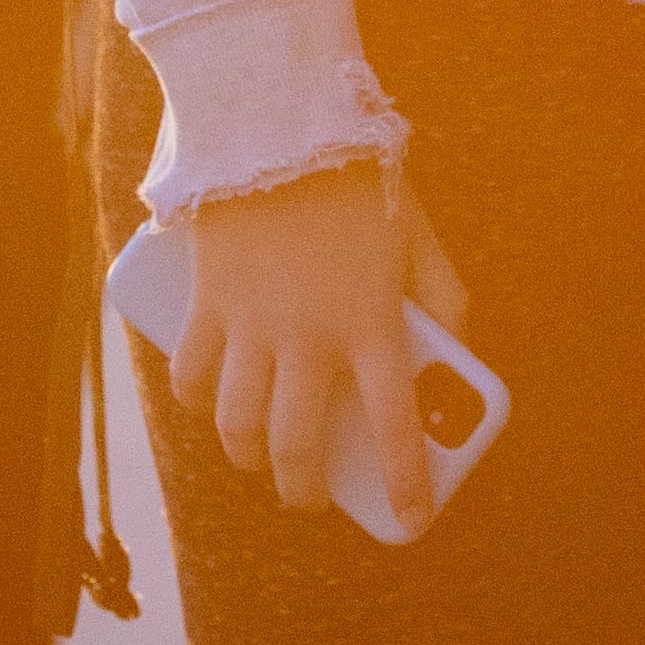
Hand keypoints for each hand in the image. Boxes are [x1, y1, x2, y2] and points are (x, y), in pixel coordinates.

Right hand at [175, 162, 473, 534]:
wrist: (281, 120)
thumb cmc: (360, 181)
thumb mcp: (420, 237)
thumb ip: (445, 297)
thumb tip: (454, 356)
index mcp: (373, 324)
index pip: (395, 429)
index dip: (407, 487)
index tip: (414, 524)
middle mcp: (311, 335)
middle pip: (298, 447)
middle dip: (304, 490)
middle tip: (309, 496)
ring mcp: (253, 322)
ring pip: (237, 425)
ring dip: (247, 456)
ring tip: (258, 458)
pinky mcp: (208, 301)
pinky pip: (191, 375)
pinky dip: (196, 402)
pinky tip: (209, 405)